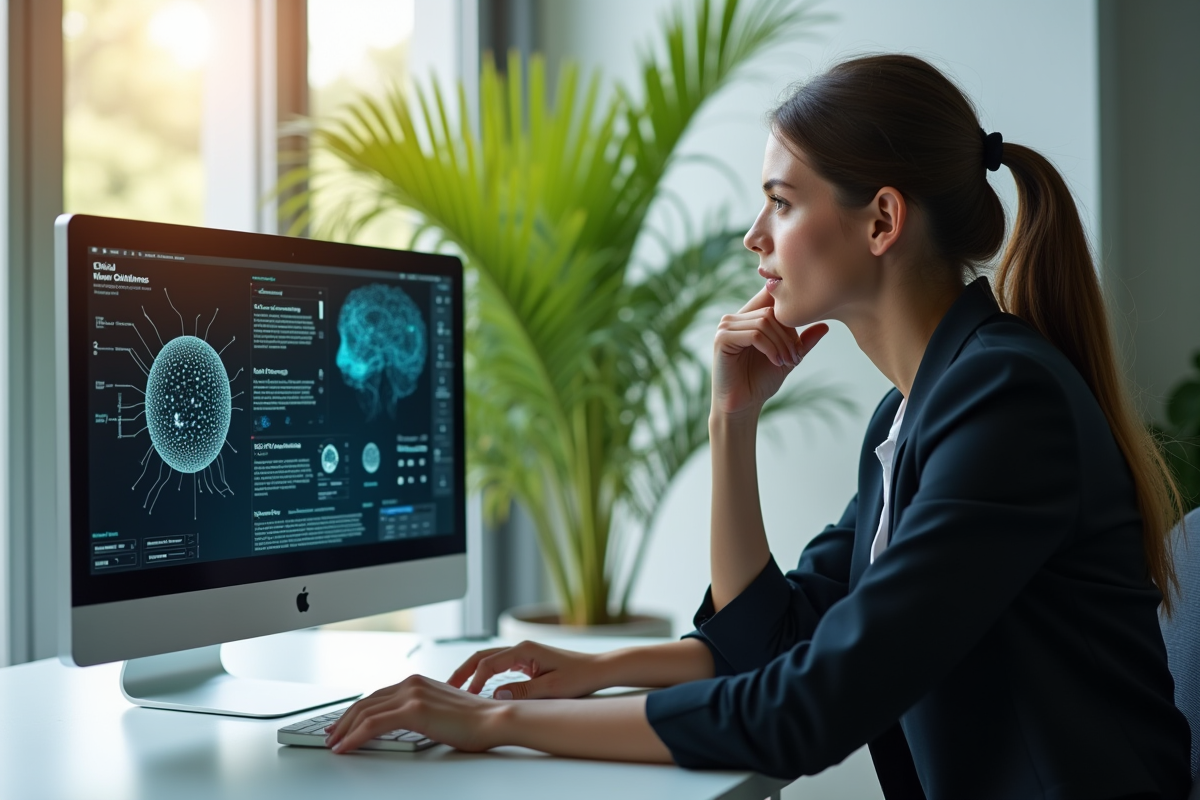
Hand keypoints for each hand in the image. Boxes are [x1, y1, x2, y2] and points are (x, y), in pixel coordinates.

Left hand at [324, 674, 504, 753]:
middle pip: (366, 702)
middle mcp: (412, 683)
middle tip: (331, 736)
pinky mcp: (413, 710)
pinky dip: (355, 736)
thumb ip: (419, 711)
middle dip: (344, 720)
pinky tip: (347, 747)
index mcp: (417, 682)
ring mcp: (412, 694)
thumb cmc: (474, 722)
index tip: (343, 725)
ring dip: (344, 730)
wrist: (493, 720)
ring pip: (364, 712)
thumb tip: (399, 725)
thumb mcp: (440, 711)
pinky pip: (373, 724)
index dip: (356, 712)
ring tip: (334, 744)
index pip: (377, 696)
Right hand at [448, 640, 608, 699]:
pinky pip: (501, 667)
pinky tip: (480, 690)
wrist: (600, 669)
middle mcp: (522, 649)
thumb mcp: (552, 687)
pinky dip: (486, 676)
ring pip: (490, 661)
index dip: (473, 682)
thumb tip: (496, 696)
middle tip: (446, 688)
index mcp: (524, 650)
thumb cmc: (581, 676)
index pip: (488, 664)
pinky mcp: (529, 663)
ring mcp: (524, 655)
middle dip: (463, 672)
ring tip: (457, 689)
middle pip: (482, 657)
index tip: (464, 698)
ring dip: (473, 673)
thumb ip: (523, 692)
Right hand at [711, 286, 827, 417]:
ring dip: (782, 344)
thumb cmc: (760, 381)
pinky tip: (776, 362)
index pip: (771, 297)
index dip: (789, 314)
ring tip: (787, 362)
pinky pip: (755, 335)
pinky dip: (771, 348)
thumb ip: (802, 342)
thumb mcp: (787, 358)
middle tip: (796, 357)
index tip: (797, 342)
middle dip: (788, 335)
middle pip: (771, 311)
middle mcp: (734, 318)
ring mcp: (726, 327)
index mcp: (747, 317)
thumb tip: (826, 326)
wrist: (743, 405)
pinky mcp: (722, 339)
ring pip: (764, 322)